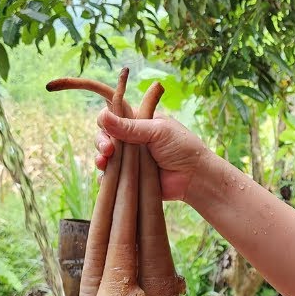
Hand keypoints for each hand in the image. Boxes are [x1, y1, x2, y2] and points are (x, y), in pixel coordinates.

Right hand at [95, 110, 209, 200]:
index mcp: (139, 122)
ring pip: (105, 157)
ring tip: (103, 163)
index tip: (105, 128)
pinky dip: (106, 178)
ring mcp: (129, 159)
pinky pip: (111, 178)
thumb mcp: (157, 131)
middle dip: (101, 142)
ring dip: (100, 159)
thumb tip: (103, 116)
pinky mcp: (129, 177)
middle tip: (107, 150)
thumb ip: (130, 127)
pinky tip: (107, 179)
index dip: (105, 121)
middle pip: (104, 137)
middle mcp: (131, 140)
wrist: (194, 178)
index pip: (113, 116)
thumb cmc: (182, 148)